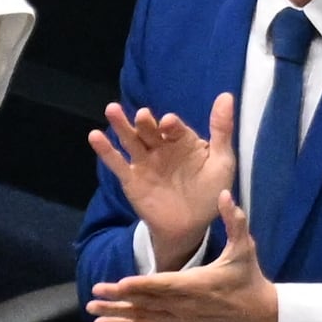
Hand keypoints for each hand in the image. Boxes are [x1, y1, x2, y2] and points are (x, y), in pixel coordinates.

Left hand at [87, 207, 283, 321]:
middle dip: (119, 298)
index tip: (119, 283)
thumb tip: (224, 194)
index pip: (165, 284)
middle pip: (147, 302)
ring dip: (117, 314)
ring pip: (144, 317)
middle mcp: (184, 304)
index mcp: (198, 283)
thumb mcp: (245, 247)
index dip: (141, 285)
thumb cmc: (248, 277)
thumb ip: (234, 221)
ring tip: (93, 310)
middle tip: (94, 293)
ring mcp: (180, 318)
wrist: (256, 312)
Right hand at [89, 92, 234, 258]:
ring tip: (112, 109)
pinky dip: (105, 151)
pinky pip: (117, 163)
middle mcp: (161, 147)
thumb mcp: (222, 162)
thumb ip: (222, 130)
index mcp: (183, 141)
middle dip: (146, 122)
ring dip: (121, 125)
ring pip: (131, 140)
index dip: (172, 124)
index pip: (175, 128)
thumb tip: (226, 96)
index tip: (169, 123)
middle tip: (143, 115)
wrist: (192, 226)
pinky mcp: (132, 179)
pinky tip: (95, 136)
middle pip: (150, 130)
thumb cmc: (210, 192)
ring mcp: (145, 162)